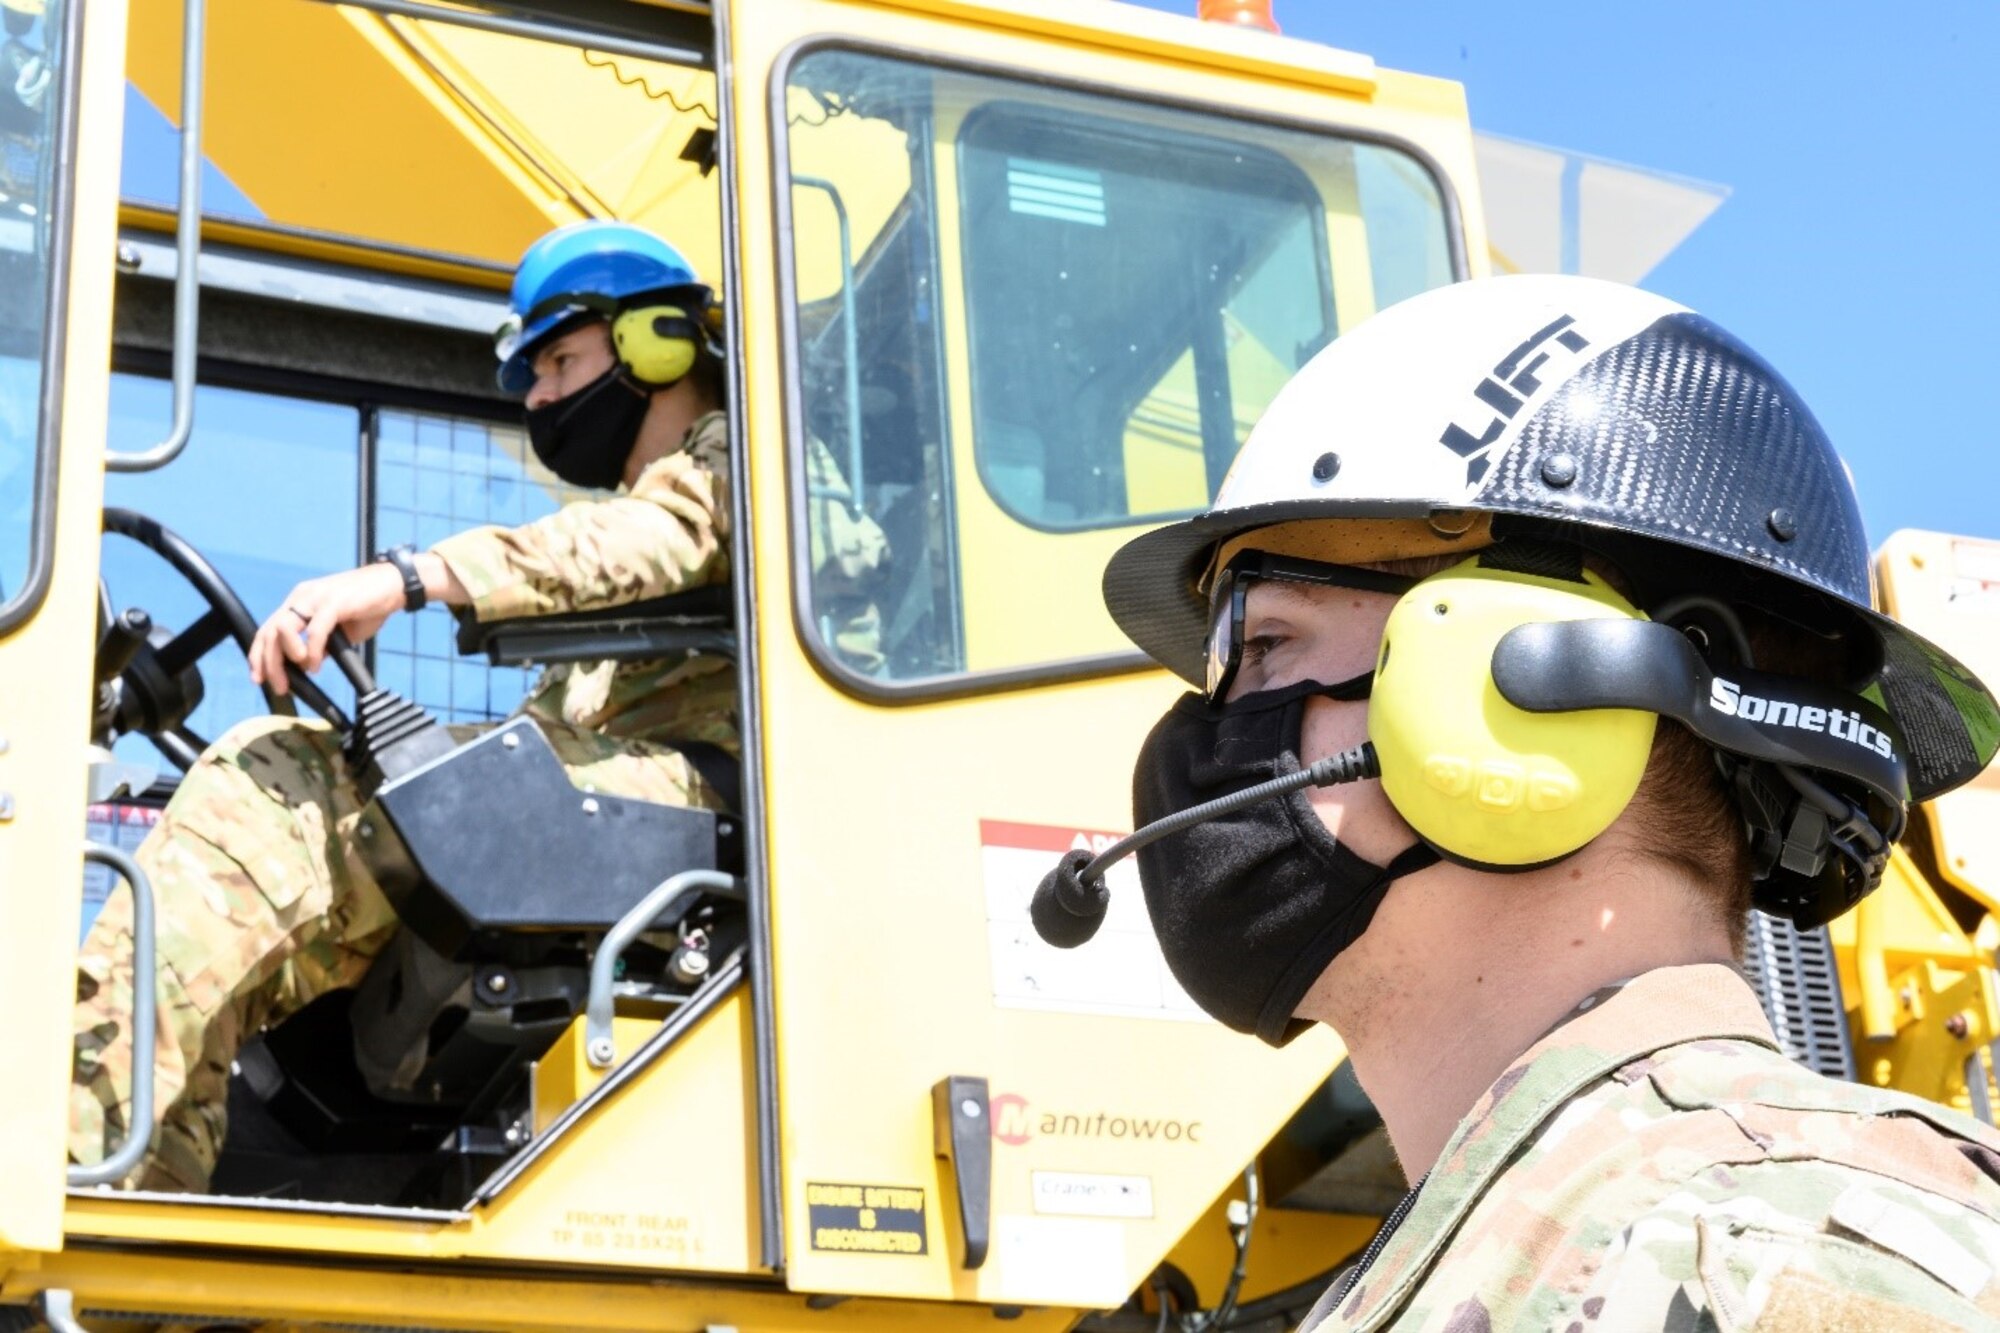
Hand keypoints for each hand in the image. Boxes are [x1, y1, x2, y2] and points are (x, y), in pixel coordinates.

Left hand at [249, 564, 404, 695]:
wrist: (394, 585)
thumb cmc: (369, 606)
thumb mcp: (339, 629)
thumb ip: (321, 645)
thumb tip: (307, 666)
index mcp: (299, 601)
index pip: (267, 629)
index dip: (259, 655)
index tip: (260, 678)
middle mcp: (301, 597)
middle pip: (270, 632)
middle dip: (269, 663)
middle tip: (280, 686)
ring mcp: (316, 598)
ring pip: (284, 628)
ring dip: (288, 655)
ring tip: (303, 669)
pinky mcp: (334, 602)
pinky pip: (315, 630)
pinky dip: (313, 651)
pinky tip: (318, 664)